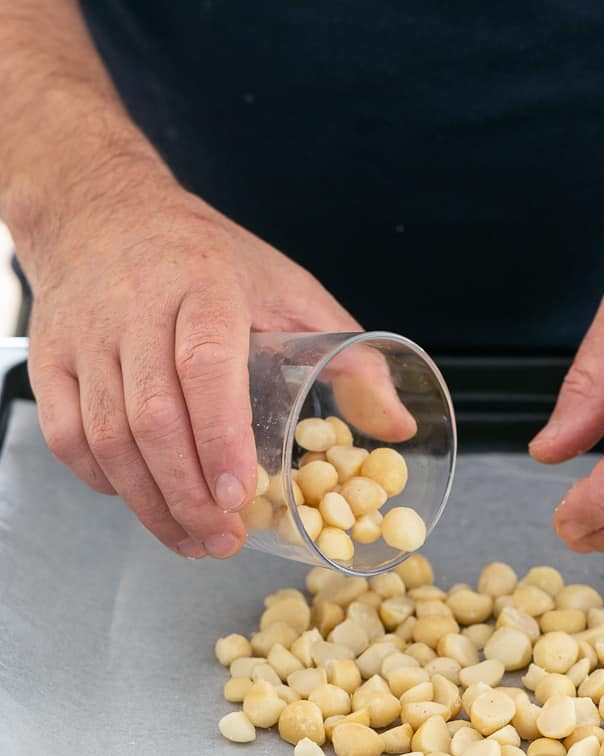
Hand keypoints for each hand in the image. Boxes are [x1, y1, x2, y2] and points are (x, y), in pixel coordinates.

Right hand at [26, 165, 362, 557]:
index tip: (240, 493)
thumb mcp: (290, 289)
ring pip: (105, 437)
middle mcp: (135, 308)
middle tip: (225, 540)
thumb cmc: (208, 259)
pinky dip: (103, 482)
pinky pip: (66, 437)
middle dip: (188, 495)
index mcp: (205, 284)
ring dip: (150, 503)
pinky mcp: (49, 359)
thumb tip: (399, 427)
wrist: (104, 211)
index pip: (205, 366)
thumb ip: (350, 356)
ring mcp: (85, 336)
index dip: (221, 436)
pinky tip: (143, 502)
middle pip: (152, 418)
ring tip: (192, 539)